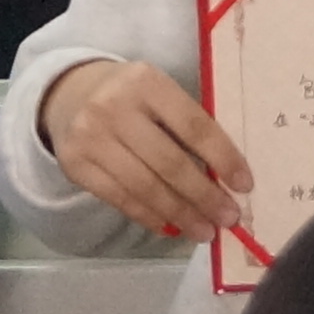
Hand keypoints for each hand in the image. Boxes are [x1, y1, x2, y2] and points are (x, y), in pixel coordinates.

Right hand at [41, 55, 248, 242]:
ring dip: (180, 214)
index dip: (222, 157)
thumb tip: (226, 175)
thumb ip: (186, 122)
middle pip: (169, 162)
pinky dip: (149, 216)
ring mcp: (91, 138)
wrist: (69, 94)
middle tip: (228, 218)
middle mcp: (115, 108)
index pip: (193, 125)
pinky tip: (171, 227)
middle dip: (203, 195)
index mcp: (147, 82)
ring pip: (145, 186)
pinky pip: (120, 198)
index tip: (244, 185)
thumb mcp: (158, 91)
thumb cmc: (131, 95)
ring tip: (204, 231)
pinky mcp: (75, 166)